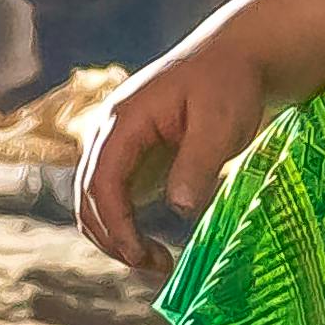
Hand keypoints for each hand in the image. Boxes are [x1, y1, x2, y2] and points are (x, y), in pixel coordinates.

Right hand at [72, 33, 281, 274]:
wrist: (236, 57)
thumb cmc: (230, 84)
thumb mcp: (222, 122)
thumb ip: (198, 163)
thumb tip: (178, 209)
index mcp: (124, 119)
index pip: (102, 181)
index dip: (115, 224)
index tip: (138, 255)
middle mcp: (109, 133)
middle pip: (88, 197)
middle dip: (113, 238)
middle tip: (155, 267)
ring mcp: (118, 146)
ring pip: (95, 202)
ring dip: (116, 237)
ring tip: (157, 263)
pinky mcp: (133, 158)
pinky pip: (115, 199)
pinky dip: (126, 228)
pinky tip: (155, 247)